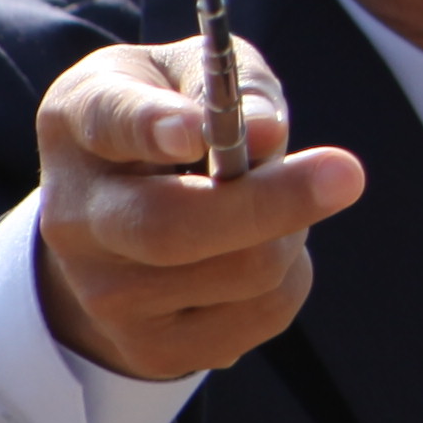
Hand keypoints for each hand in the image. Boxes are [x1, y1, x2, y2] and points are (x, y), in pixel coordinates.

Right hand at [32, 41, 364, 383]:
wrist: (118, 224)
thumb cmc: (169, 123)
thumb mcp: (185, 75)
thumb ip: (227, 86)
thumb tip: (267, 131)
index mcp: (78, 124)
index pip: (111, 124)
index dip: (151, 127)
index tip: (194, 130)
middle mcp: (76, 218)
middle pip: (172, 227)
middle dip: (269, 202)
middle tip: (346, 173)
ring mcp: (106, 294)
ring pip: (241, 271)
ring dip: (292, 228)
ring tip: (277, 203)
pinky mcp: (152, 348)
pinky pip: (263, 313)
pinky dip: (290, 273)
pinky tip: (261, 249)